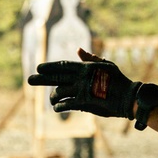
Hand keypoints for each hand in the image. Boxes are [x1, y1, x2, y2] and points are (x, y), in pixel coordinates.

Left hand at [27, 48, 141, 119]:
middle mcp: (81, 77)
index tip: (38, 68)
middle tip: (29, 79)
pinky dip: (59, 106)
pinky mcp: (84, 103)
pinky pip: (65, 105)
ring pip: (59, 92)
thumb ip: (90, 58)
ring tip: (53, 99)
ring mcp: (82, 90)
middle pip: (56, 77)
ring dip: (54, 97)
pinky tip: (57, 108)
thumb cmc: (118, 80)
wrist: (128, 97)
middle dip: (41, 79)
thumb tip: (78, 49)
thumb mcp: (105, 65)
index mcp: (85, 67)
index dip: (49, 67)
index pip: (63, 66)